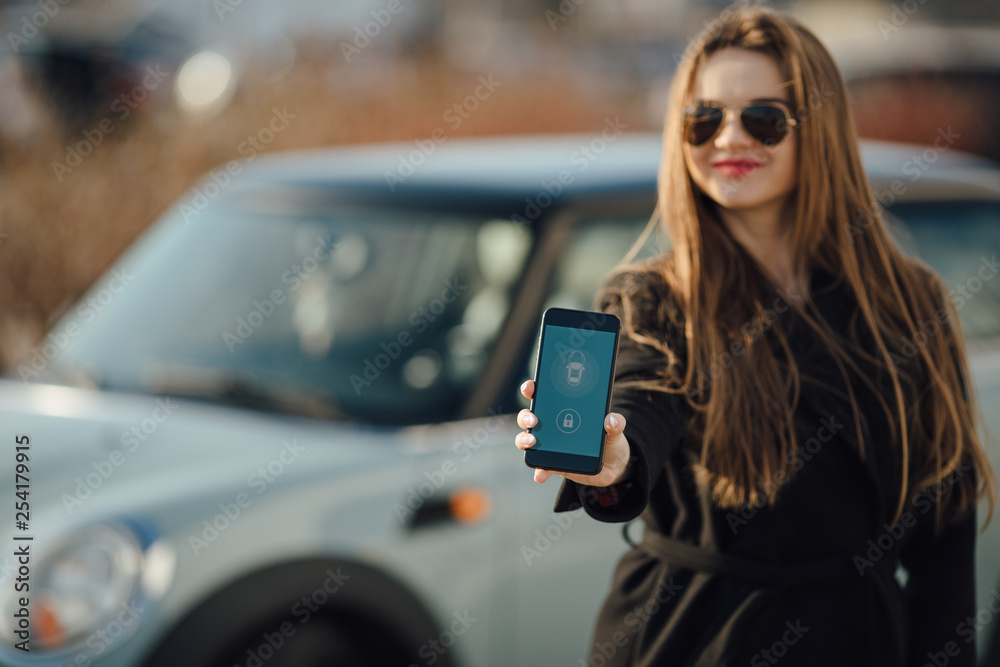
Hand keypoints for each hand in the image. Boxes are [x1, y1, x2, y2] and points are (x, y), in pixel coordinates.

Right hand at [514, 380, 632, 486]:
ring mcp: (549, 446)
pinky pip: (541, 467)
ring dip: (523, 440)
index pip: (543, 395)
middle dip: (525, 416)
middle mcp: (551, 426)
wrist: (614, 466)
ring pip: (527, 440)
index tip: (530, 387)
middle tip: (533, 420)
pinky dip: (538, 471)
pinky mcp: (553, 464)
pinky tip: (540, 474)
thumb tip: (611, 419)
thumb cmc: (610, 440)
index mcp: (563, 410)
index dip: (532, 388)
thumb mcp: (616, 429)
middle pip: (528, 417)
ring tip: (532, 443)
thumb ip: (616, 423)